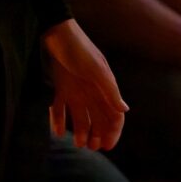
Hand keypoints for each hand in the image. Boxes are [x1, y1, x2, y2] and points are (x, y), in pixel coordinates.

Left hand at [43, 20, 127, 150]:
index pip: (114, 114)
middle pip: (99, 118)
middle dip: (98, 134)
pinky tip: (57, 132)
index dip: (113, 131)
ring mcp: (76, 89)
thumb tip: (124, 110)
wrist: (56, 33)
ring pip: (81, 116)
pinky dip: (59, 121)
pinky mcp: (59, 87)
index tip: (107, 146)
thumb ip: (110, 90)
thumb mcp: (96, 70)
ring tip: (78, 144)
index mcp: (105, 86)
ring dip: (81, 131)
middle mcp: (92, 90)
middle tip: (92, 148)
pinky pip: (60, 108)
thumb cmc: (79, 50)